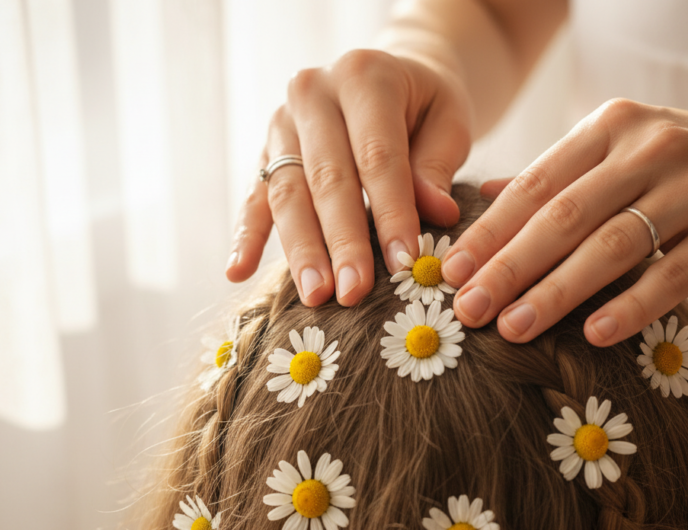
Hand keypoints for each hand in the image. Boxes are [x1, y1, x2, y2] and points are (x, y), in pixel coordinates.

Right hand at [225, 49, 471, 305]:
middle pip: (327, 178)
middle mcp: (314, 92)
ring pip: (288, 192)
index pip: (377, 155)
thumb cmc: (426, 107)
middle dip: (342, 241)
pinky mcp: (265, 150)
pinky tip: (238, 272)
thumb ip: (437, 166)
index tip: (405, 262)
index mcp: (364, 76)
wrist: (390, 76)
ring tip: (315, 295)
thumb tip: (437, 214)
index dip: (391, 212)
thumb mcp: (449, 122)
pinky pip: (255, 197)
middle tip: (354, 293)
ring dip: (301, 249)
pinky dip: (247, 236)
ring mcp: (282, 121)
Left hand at [441, 99, 687, 345]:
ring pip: (612, 245)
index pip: (537, 184)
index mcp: (613, 127)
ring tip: (513, 329)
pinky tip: (594, 334)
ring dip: (556, 292)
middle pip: (564, 215)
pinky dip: (630, 305)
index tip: (449, 272)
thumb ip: (559, 174)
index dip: (490, 231)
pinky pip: (672, 274)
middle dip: (508, 266)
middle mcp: (650, 149)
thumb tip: (484, 194)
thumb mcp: (628, 151)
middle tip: (466, 309)